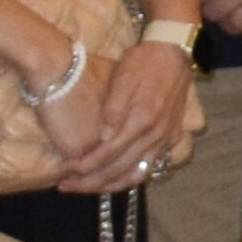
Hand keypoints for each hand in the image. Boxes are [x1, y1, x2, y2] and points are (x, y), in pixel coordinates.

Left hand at [51, 39, 195, 197]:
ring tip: (87, 188)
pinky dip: (129, 178)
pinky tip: (114, 178)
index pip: (109, 154)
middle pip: (121, 170)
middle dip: (92, 182)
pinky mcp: (171, 139)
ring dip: (110, 186)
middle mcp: (156, 136)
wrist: (175, 53)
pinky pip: (149, 168)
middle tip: (67, 186)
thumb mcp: (124, 76)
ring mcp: (165, 140)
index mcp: (142, 120)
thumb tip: (103, 138)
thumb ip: (114, 107)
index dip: (86, 166)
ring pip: (137, 175)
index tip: (66, 172)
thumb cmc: (144, 62)